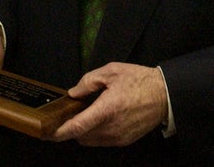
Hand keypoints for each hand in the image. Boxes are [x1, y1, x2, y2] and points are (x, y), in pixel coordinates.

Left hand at [51, 62, 167, 146]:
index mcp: (107, 109)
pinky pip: (102, 141)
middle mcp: (112, 128)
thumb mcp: (111, 71)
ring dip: (84, 130)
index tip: (48, 132)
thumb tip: (74, 93)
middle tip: (72, 112)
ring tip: (88, 112)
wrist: (165, 94)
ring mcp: (119, 137)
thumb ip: (88, 81)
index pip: (78, 126)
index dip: (61, 132)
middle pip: (81, 135)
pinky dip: (96, 132)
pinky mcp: (124, 140)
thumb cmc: (140, 81)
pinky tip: (100, 117)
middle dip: (72, 127)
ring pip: (90, 140)